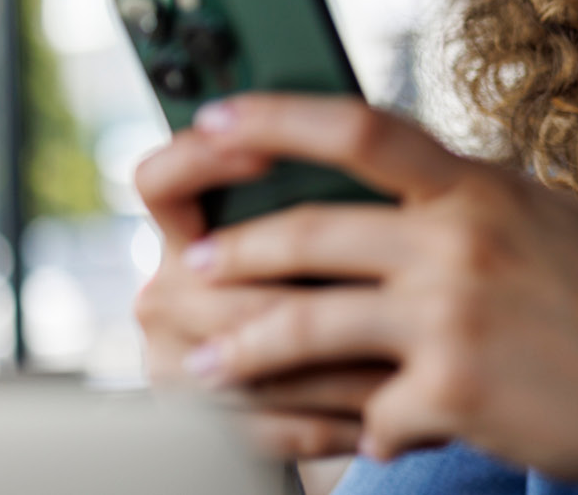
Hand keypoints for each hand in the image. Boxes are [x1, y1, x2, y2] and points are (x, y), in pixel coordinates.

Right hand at [132, 120, 386, 457]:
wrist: (328, 385)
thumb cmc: (344, 287)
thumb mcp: (335, 235)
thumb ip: (336, 201)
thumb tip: (377, 157)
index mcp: (188, 233)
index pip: (161, 180)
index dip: (199, 159)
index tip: (264, 152)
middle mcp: (167, 292)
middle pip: (227, 278)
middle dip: (317, 285)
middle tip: (397, 281)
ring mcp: (177, 362)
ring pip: (256, 355)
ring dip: (341, 363)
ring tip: (416, 361)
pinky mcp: (205, 426)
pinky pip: (269, 426)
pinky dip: (333, 424)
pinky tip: (386, 420)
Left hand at [154, 94, 577, 493]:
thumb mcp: (547, 218)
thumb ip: (471, 194)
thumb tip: (401, 170)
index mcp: (479, 190)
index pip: (360, 129)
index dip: (274, 120)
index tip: (212, 120)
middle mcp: (461, 242)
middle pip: (310, 233)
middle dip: (235, 253)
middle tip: (189, 268)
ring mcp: (453, 318)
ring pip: (308, 325)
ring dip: (241, 348)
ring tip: (200, 363)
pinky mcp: (454, 392)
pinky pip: (370, 413)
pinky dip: (363, 428)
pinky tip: (362, 437)